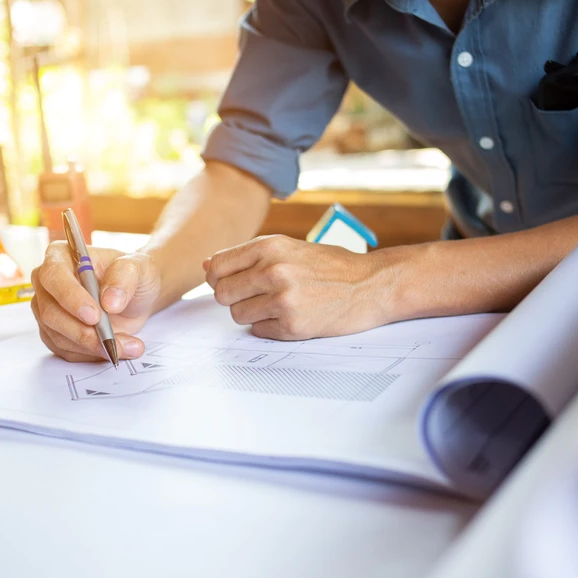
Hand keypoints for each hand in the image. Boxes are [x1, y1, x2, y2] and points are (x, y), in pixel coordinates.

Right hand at [31, 242, 161, 361]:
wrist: (136, 296)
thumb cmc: (131, 275)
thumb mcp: (138, 267)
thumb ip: (124, 278)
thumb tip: (109, 301)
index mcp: (60, 257)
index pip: (54, 277)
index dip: (71, 298)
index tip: (94, 316)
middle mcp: (47, 284)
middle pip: (51, 313)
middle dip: (83, 332)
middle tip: (112, 341)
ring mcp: (48, 310)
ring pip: (59, 336)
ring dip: (93, 347)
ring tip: (129, 346)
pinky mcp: (55, 333)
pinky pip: (66, 351)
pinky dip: (92, 355)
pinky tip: (115, 350)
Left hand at [203, 235, 388, 339]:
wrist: (370, 286)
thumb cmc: (331, 266)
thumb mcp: (289, 248)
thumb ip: (248, 256)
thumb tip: (206, 266)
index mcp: (271, 247)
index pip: (217, 266)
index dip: (218, 277)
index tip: (231, 282)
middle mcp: (274, 271)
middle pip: (222, 294)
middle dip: (235, 298)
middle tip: (257, 296)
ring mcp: (283, 300)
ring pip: (238, 315)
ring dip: (252, 313)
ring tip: (278, 305)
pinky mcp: (292, 326)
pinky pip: (259, 331)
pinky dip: (270, 327)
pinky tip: (291, 315)